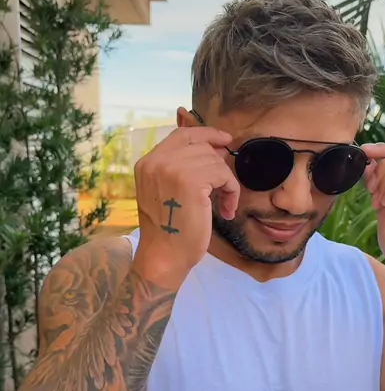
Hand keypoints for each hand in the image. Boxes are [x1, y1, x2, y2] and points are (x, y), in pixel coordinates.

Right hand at [132, 126, 239, 288]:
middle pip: (202, 147)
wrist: (164, 256)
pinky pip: (224, 175)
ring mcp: (173, 169)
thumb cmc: (169, 232)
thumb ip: (182, 168)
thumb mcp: (167, 192)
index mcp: (147, 163)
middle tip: (223, 192)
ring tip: (223, 205)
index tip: (225, 140)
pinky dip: (231, 192)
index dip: (206, 134)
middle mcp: (157, 161)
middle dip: (218, 167)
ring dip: (226, 184)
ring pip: (215, 162)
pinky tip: (225, 211)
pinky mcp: (192, 182)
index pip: (181, 135)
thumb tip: (217, 148)